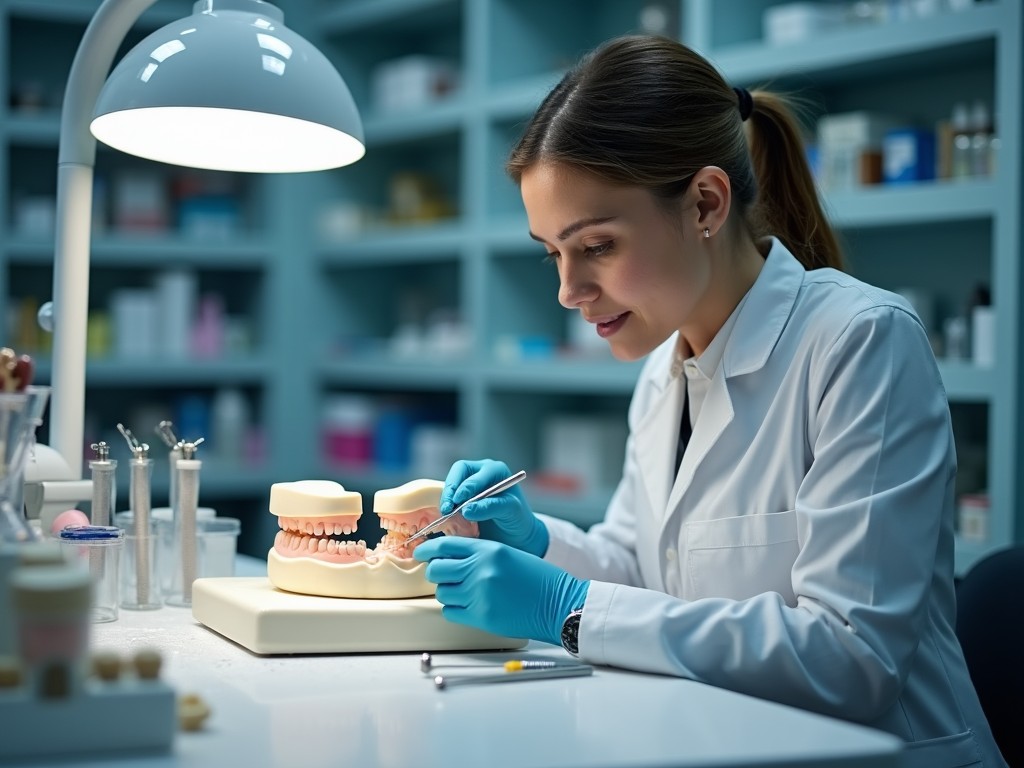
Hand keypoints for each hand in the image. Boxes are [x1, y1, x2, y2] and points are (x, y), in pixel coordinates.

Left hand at [415, 537, 588, 645]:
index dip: (428, 548)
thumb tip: (448, 557)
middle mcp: (480, 569)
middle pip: (436, 569)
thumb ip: (479, 554)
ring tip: (462, 591)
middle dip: (434, 571)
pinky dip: (454, 608)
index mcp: (488, 550)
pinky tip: (467, 605)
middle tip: (441, 574)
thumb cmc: (536, 579)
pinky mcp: (480, 616)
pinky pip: (450, 611)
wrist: (558, 603)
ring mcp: (478, 594)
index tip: (421, 551)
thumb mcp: (508, 555)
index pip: (445, 545)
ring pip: (442, 592)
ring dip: (447, 591)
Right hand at [442, 459, 548, 556]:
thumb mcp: (511, 511)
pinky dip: (447, 507)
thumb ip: (491, 507)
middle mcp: (480, 473)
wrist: (516, 535)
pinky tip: (449, 518)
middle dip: (451, 489)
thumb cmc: (517, 519)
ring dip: (446, 499)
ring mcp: (469, 485)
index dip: (464, 486)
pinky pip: (450, 498)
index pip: (473, 471)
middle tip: (447, 507)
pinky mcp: (461, 499)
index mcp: (495, 470)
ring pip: (451, 485)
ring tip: (447, 514)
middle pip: (458, 472)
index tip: (458, 501)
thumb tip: (467, 509)